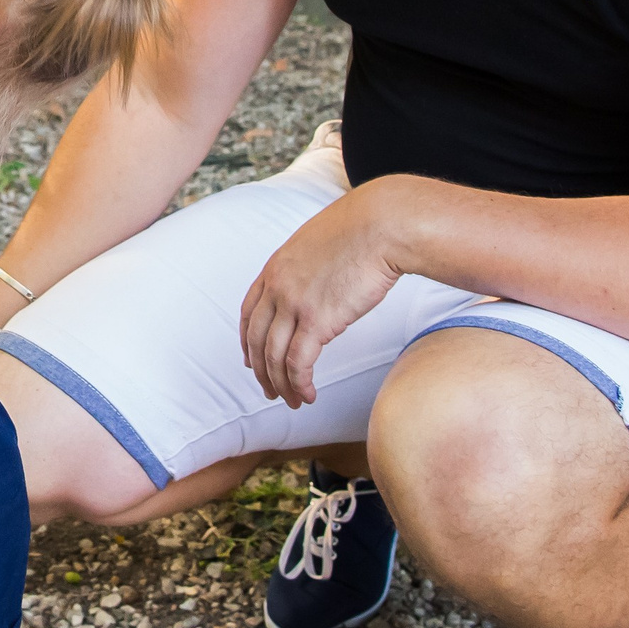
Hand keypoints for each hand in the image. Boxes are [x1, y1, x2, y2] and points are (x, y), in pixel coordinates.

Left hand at [239, 179, 407, 408]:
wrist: (381, 225)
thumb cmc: (362, 229)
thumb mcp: (319, 243)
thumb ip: (308, 265)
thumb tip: (318, 280)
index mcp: (275, 267)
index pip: (248, 312)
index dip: (247, 340)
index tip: (250, 359)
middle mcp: (278, 286)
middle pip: (256, 339)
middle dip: (260, 370)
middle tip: (269, 391)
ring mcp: (294, 303)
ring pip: (274, 357)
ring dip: (281, 385)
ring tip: (293, 401)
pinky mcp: (318, 320)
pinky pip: (298, 363)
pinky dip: (299, 384)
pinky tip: (309, 395)